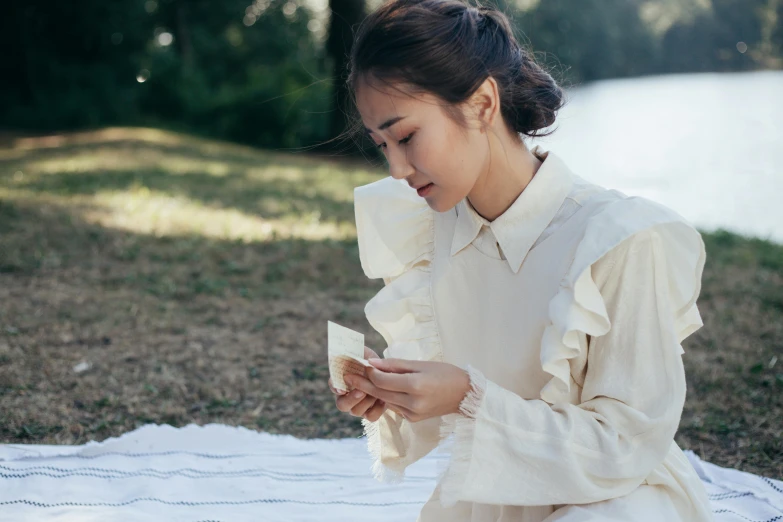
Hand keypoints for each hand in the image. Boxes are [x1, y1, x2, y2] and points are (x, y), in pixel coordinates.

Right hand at [328, 346, 387, 421]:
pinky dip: (377, 409)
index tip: (342, 389)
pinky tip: (383, 399)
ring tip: (377, 392)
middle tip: (361, 391)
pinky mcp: (370, 413)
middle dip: (351, 399)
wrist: (389, 373)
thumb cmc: (373, 362)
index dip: (336, 388)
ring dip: (366, 402)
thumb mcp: (365, 353)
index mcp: (342, 381)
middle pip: (341, 405)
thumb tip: (346, 350)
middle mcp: (347, 396)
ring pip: (356, 411)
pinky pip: (371, 417)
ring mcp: (358, 406)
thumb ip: (355, 351)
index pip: (333, 385)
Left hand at [344, 358, 470, 422]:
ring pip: (385, 401)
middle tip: (348, 375)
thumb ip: (394, 366)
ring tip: (360, 380)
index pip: (383, 381)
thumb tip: (371, 363)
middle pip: (380, 393)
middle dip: (363, 384)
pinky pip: (394, 406)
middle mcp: (412, 403)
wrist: (465, 395)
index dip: (368, 373)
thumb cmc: (445, 373)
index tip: (357, 365)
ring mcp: (412, 414)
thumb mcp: (421, 364)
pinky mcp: (412, 419)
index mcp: (416, 386)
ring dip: (373, 391)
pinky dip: (387, 397)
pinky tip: (380, 389)